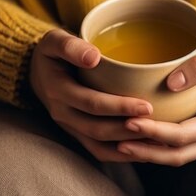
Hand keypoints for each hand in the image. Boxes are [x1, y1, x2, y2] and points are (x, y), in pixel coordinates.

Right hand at [29, 29, 153, 161]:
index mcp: (58, 91)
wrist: (37, 72)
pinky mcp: (78, 134)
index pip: (92, 103)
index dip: (120, 107)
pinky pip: (99, 151)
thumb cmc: (52, 52)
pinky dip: (121, 155)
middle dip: (129, 129)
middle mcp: (62, 114)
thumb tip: (93, 57)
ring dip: (128, 146)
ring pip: (100, 145)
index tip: (147, 106)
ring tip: (157, 143)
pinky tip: (145, 150)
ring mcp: (70, 127)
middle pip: (98, 129)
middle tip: (159, 125)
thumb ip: (70, 46)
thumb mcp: (53, 41)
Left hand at [117, 40, 195, 165]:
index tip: (129, 121)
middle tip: (118, 140)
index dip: (155, 132)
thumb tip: (171, 82)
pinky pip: (182, 150)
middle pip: (179, 154)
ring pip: (179, 157)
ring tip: (121, 146)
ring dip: (150, 155)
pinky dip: (158, 149)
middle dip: (147, 151)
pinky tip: (138, 141)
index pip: (184, 134)